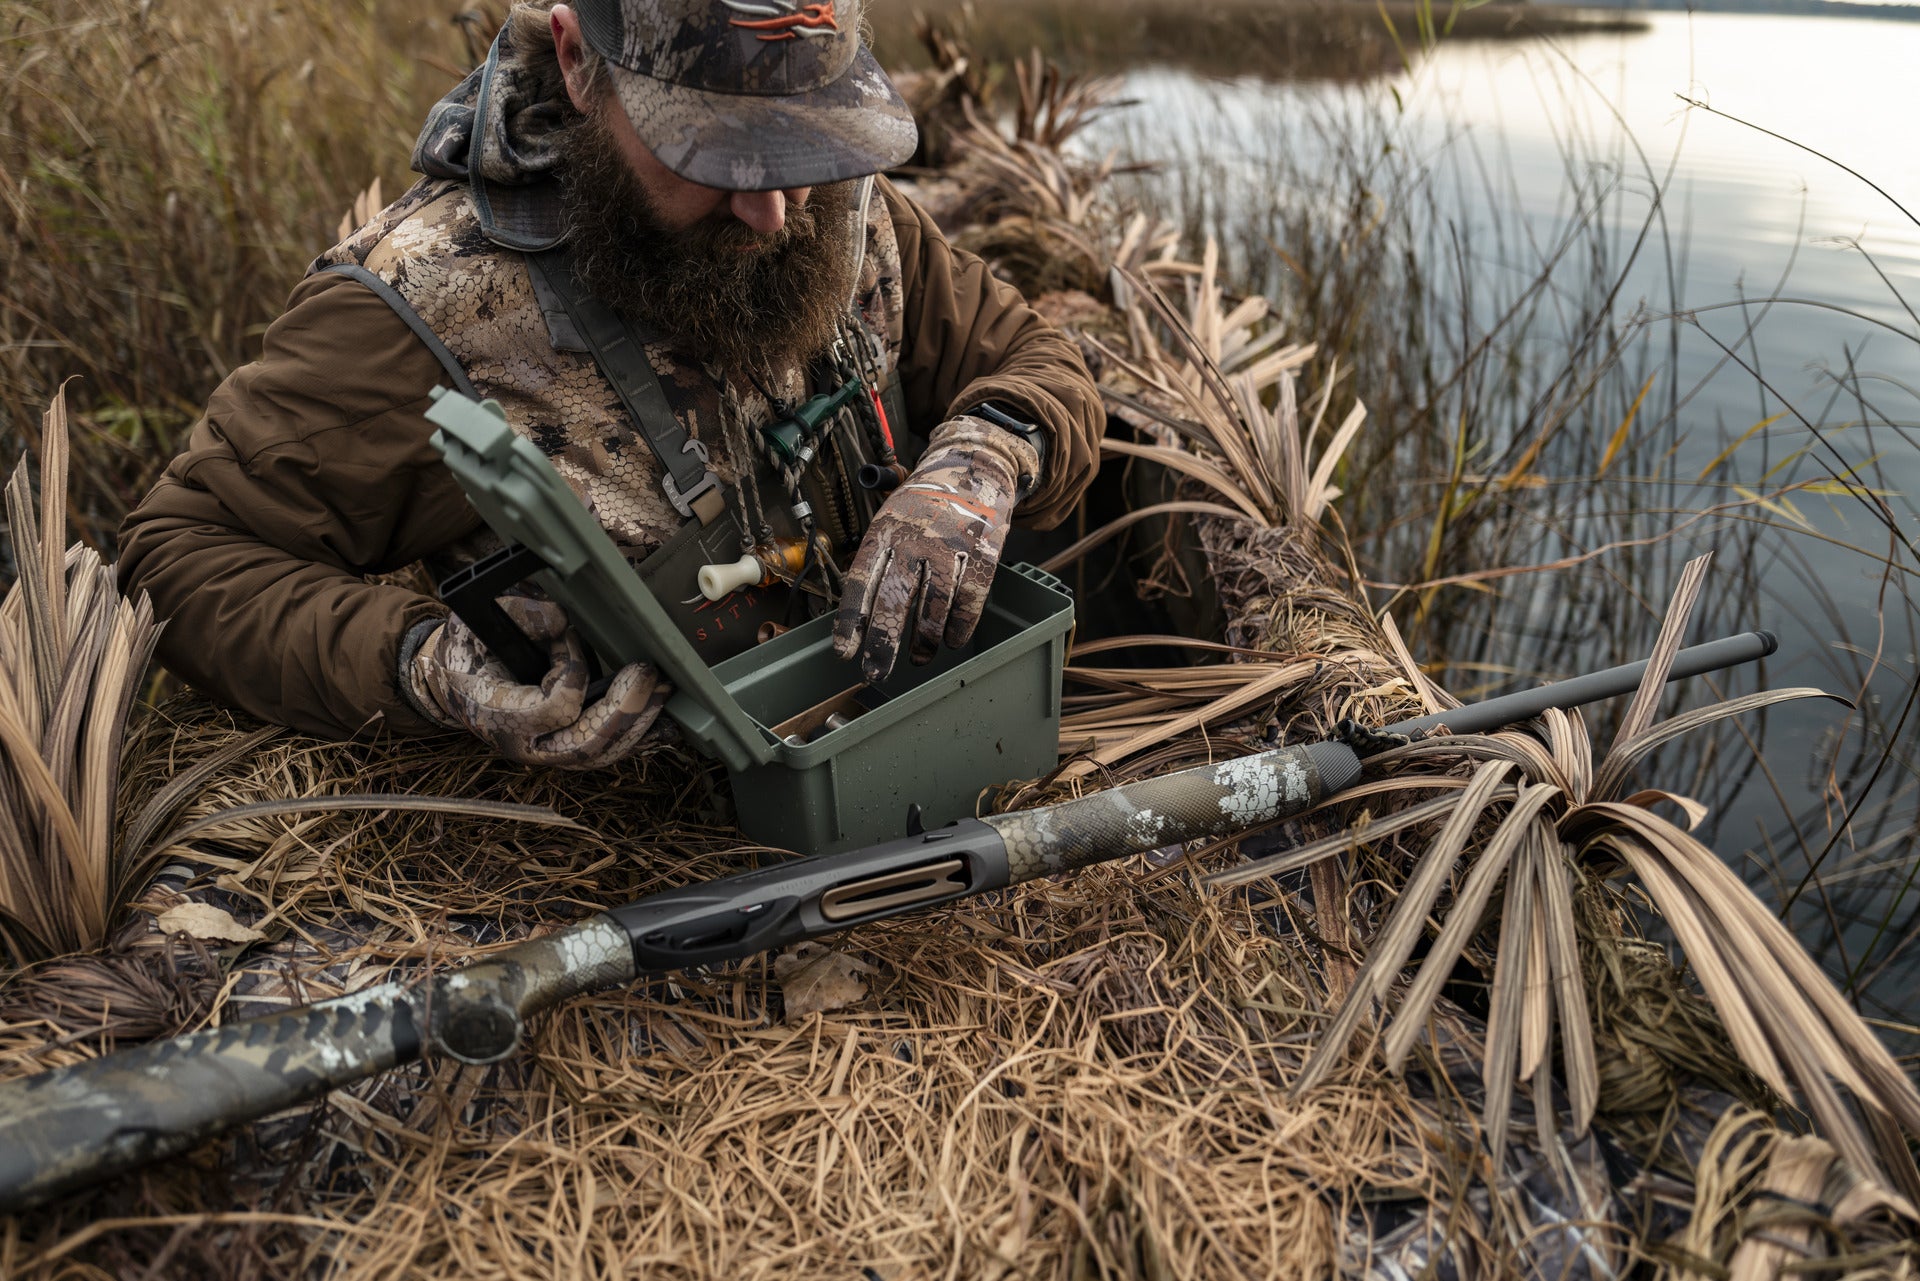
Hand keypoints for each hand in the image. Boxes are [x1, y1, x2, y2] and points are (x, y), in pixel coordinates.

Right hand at [407, 596, 666, 768]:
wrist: (454, 686)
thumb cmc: (469, 652)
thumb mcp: (477, 623)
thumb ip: (521, 616)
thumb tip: (562, 620)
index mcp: (495, 713)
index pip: (552, 710)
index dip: (570, 675)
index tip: (567, 639)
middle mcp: (522, 745)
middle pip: (583, 745)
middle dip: (623, 711)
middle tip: (649, 676)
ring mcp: (545, 753)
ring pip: (598, 755)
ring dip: (637, 725)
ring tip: (663, 692)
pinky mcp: (563, 750)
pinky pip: (604, 753)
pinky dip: (636, 738)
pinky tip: (663, 722)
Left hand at [833, 416, 1029, 683]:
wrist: (972, 466)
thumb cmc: (923, 506)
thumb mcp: (890, 519)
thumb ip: (877, 561)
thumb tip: (858, 618)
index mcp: (885, 531)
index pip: (860, 581)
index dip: (851, 620)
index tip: (844, 653)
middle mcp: (915, 538)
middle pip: (894, 599)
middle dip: (883, 643)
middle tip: (876, 673)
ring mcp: (951, 545)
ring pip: (934, 606)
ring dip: (923, 640)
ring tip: (918, 658)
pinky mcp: (983, 551)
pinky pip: (970, 599)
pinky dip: (960, 626)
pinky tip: (952, 641)